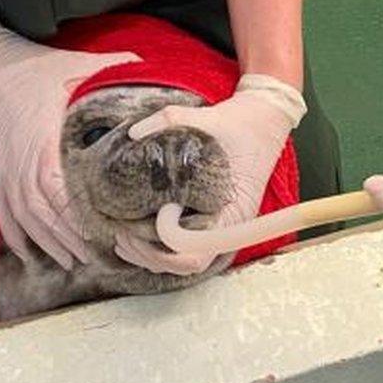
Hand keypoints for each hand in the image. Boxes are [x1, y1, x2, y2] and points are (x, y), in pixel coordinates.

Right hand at [0, 9, 137, 268]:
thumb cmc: (34, 68)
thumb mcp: (74, 65)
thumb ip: (110, 67)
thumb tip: (145, 63)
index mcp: (43, 143)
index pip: (59, 191)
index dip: (78, 217)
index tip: (102, 234)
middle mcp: (19, 164)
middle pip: (43, 214)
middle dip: (68, 239)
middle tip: (95, 258)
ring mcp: (1, 171)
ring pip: (23, 219)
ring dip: (46, 243)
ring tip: (70, 261)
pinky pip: (1, 212)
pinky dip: (15, 236)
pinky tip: (29, 254)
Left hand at [114, 74, 305, 274]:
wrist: (261, 124)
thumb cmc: (241, 126)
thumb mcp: (210, 118)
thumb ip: (171, 121)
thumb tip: (133, 135)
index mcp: (233, 214)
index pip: (196, 254)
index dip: (165, 250)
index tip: (152, 219)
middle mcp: (225, 229)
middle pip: (182, 264)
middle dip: (147, 254)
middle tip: (122, 231)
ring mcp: (215, 228)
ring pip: (178, 262)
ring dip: (146, 255)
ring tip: (121, 236)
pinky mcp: (205, 223)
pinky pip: (180, 249)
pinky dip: (153, 249)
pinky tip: (130, 238)